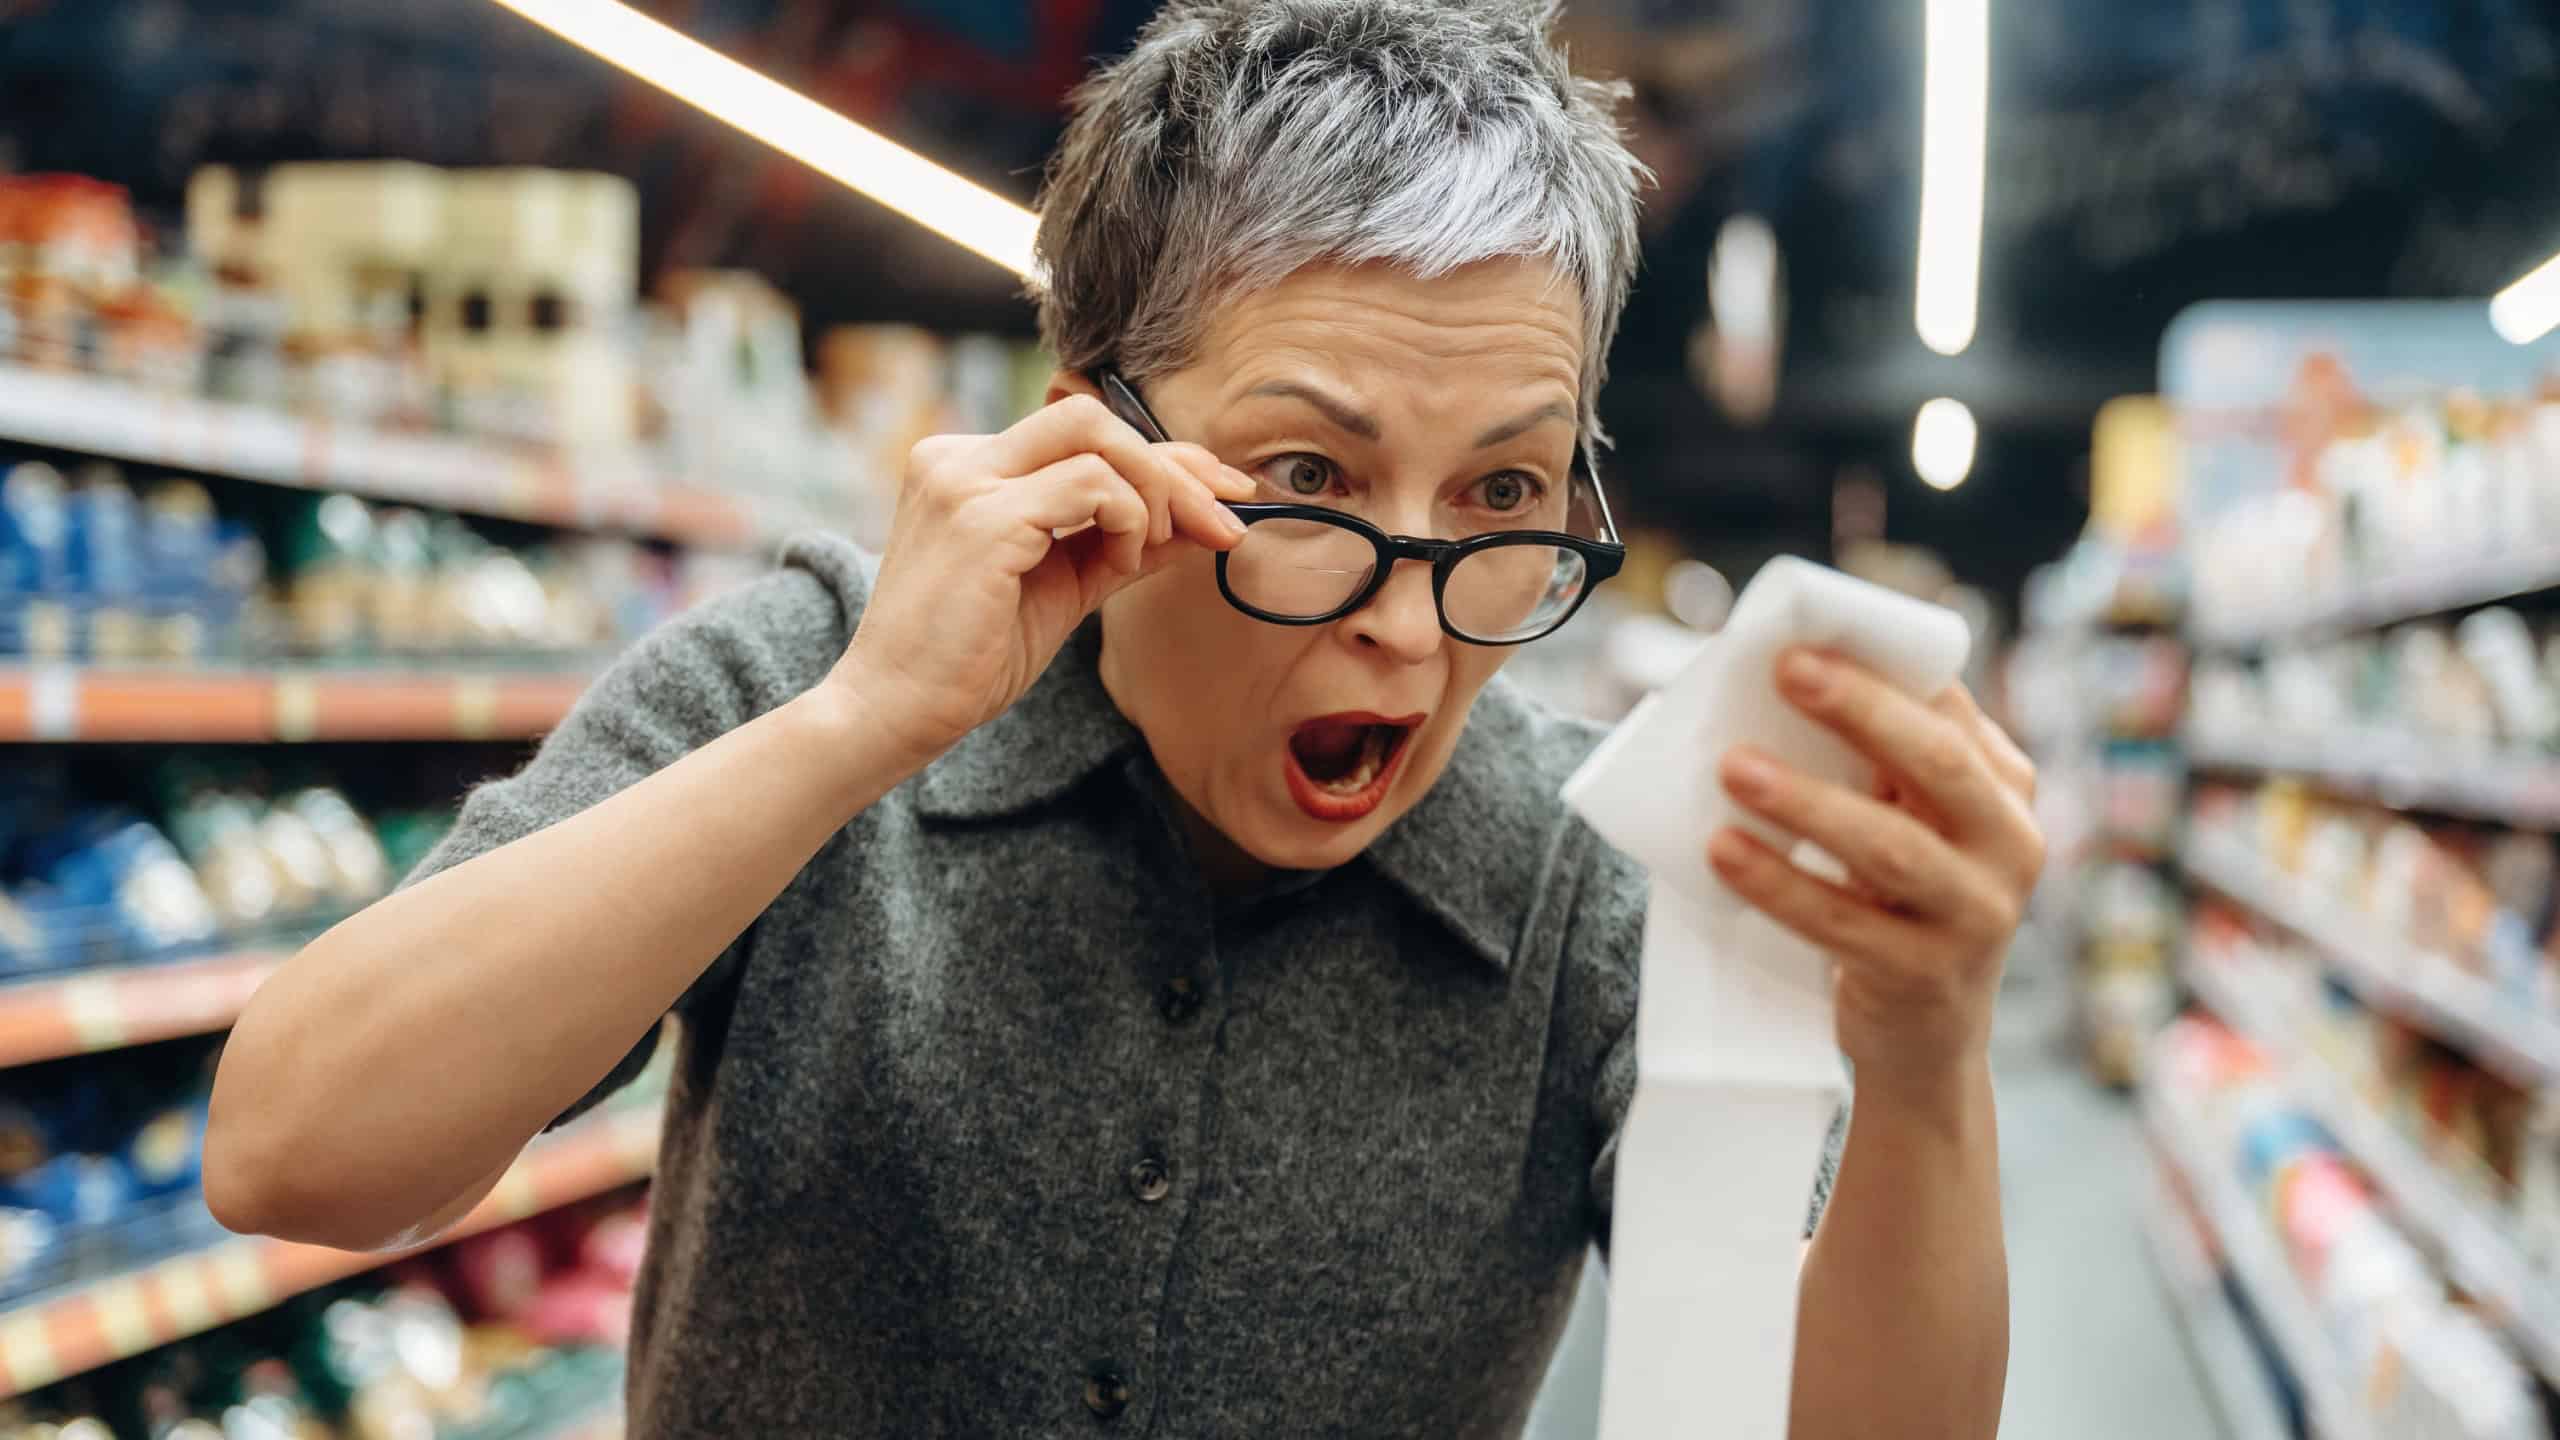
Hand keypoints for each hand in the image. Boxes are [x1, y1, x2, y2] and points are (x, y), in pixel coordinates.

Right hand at [834, 393, 1256, 763]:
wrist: (897, 711)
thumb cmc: (972, 657)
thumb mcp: (1064, 585)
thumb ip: (1122, 543)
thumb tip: (1202, 521)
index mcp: (968, 465)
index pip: (1082, 432)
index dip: (1163, 454)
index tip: (1226, 492)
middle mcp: (958, 455)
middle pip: (1092, 415)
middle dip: (1174, 465)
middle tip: (1225, 521)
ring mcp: (964, 478)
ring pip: (1097, 437)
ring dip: (1154, 495)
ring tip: (1147, 555)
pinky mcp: (981, 515)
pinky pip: (1091, 485)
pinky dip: (1129, 519)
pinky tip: (1121, 562)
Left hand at [1706, 649, 2043, 1100]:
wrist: (1927, 1037)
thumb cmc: (1899, 901)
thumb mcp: (1912, 825)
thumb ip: (1879, 767)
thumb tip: (1782, 686)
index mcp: (2005, 789)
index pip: (1951, 712)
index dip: (1883, 673)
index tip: (1808, 640)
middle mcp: (2011, 846)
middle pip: (1939, 764)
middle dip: (1861, 711)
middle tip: (1786, 671)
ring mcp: (1976, 916)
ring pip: (1890, 847)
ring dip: (1806, 801)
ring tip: (1733, 768)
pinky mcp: (1925, 975)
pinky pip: (1844, 923)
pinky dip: (1780, 884)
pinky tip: (1725, 852)